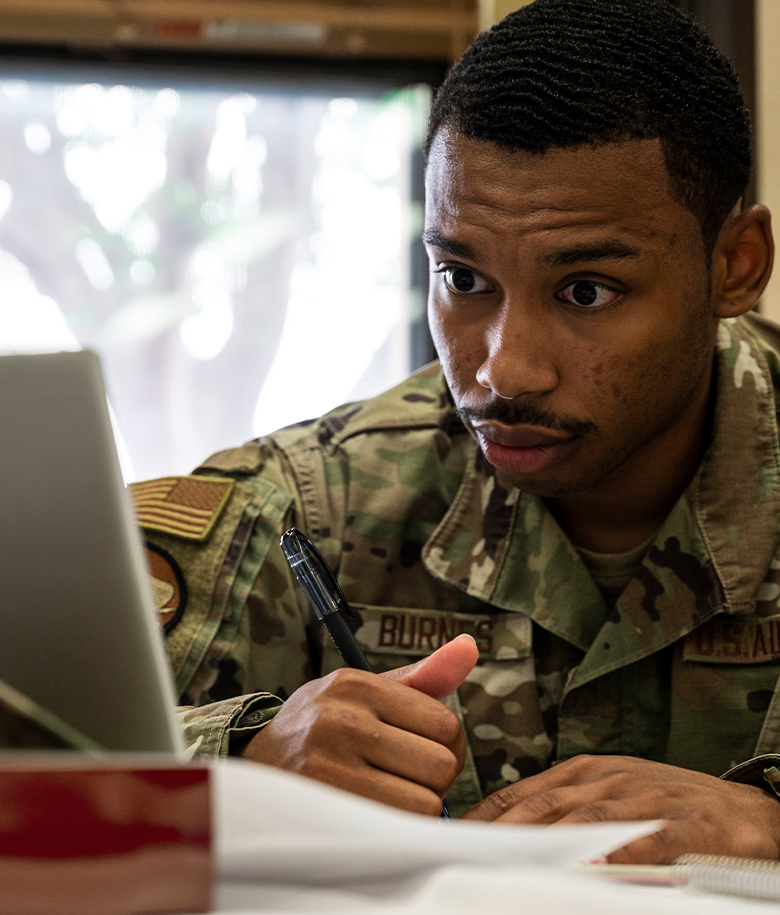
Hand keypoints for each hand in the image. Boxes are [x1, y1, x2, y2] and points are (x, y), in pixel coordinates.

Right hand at [241, 633, 478, 814]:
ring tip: (388, 794)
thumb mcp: (364, 692)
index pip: (446, 724)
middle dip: (432, 778)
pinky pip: (399, 829)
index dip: (444, 745)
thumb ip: (423, 678)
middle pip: (441, 766)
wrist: (257, 766)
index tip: (418, 749)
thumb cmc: (323, 726)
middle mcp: (341, 721)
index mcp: (356, 685)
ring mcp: (330, 768)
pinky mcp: (326, 811)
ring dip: (415, 806)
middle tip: (403, 776)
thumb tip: (470, 646)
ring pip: (426, 803)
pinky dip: (397, 828)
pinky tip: (377, 814)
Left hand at [463, 754, 779, 863]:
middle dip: (498, 835)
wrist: (745, 810)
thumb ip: (563, 812)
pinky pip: (644, 840)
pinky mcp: (683, 824)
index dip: (481, 819)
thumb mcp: (610, 796)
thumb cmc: (668, 805)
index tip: (448, 844)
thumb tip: (507, 841)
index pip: (518, 794)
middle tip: (464, 862)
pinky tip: (590, 871)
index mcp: (582, 773)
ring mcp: (643, 800)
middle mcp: (605, 781)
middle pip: (540, 807)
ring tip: (508, 869)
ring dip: (543, 846)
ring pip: (582, 821)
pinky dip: (614, 854)